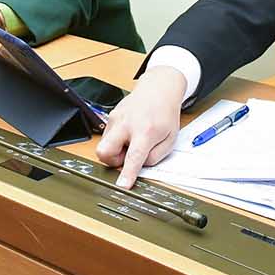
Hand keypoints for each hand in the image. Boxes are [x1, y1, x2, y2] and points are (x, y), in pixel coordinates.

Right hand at [95, 67, 187, 187]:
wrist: (159, 89)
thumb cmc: (165, 113)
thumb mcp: (170, 139)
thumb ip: (155, 157)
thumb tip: (138, 167)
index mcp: (145, 131)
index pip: (133, 157)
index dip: (127, 174)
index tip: (122, 185)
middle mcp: (127, 124)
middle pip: (104, 151)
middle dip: (111, 161)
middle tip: (126, 157)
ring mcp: (116, 119)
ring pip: (104, 145)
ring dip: (116, 150)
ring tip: (131, 142)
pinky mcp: (110, 116)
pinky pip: (107, 137)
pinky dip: (116, 141)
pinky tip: (128, 135)